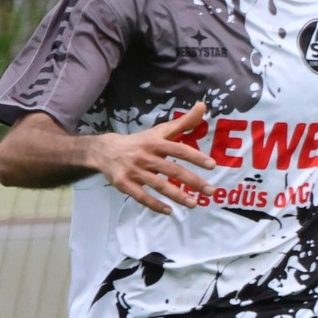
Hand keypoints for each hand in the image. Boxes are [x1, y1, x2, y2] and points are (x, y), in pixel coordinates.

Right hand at [92, 103, 215, 213]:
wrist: (104, 150)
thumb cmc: (140, 142)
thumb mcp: (160, 131)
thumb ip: (183, 123)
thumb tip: (203, 105)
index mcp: (155, 143)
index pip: (178, 149)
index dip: (195, 157)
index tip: (212, 165)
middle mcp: (145, 156)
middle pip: (172, 170)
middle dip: (193, 181)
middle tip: (211, 191)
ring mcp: (134, 171)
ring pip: (158, 185)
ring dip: (177, 196)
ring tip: (194, 204)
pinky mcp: (124, 183)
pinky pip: (141, 196)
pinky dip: (155, 205)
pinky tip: (170, 211)